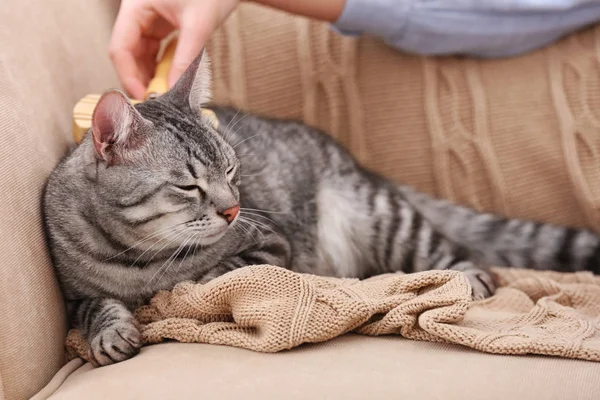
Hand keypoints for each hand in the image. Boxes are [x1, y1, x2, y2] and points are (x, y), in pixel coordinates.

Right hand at [110, 0, 239, 98]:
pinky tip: (171, 81)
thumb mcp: (198, 26)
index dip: (128, 76)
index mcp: (135, 7)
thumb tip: (173, 90)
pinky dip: (162, 67)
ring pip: (141, 55)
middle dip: (140, 78)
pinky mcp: (162, 26)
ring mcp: (149, 20)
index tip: (143, 97)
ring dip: (151, 75)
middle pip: (128, 54)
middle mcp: (138, 13)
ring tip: (164, 94)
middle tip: (155, 101)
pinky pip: (155, 51)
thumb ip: (185, 60)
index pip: (120, 47)